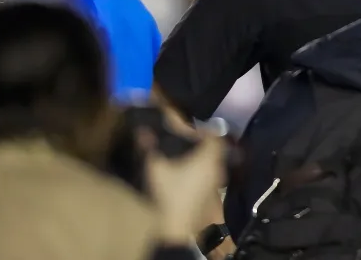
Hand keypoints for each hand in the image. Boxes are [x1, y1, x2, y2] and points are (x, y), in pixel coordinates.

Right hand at [142, 130, 227, 245]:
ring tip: (181, 158)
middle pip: (214, 151)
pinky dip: (199, 174)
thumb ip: (149, 147)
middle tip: (183, 142)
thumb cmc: (167, 194)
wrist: (174, 231)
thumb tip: (142, 130)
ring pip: (212, 166)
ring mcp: (215, 186)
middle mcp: (217, 170)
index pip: (215, 137)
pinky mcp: (209, 199)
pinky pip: (208, 179)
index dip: (203, 131)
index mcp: (209, 159)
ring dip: (200, 160)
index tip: (189, 130)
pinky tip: (183, 177)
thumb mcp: (155, 168)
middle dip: (201, 145)